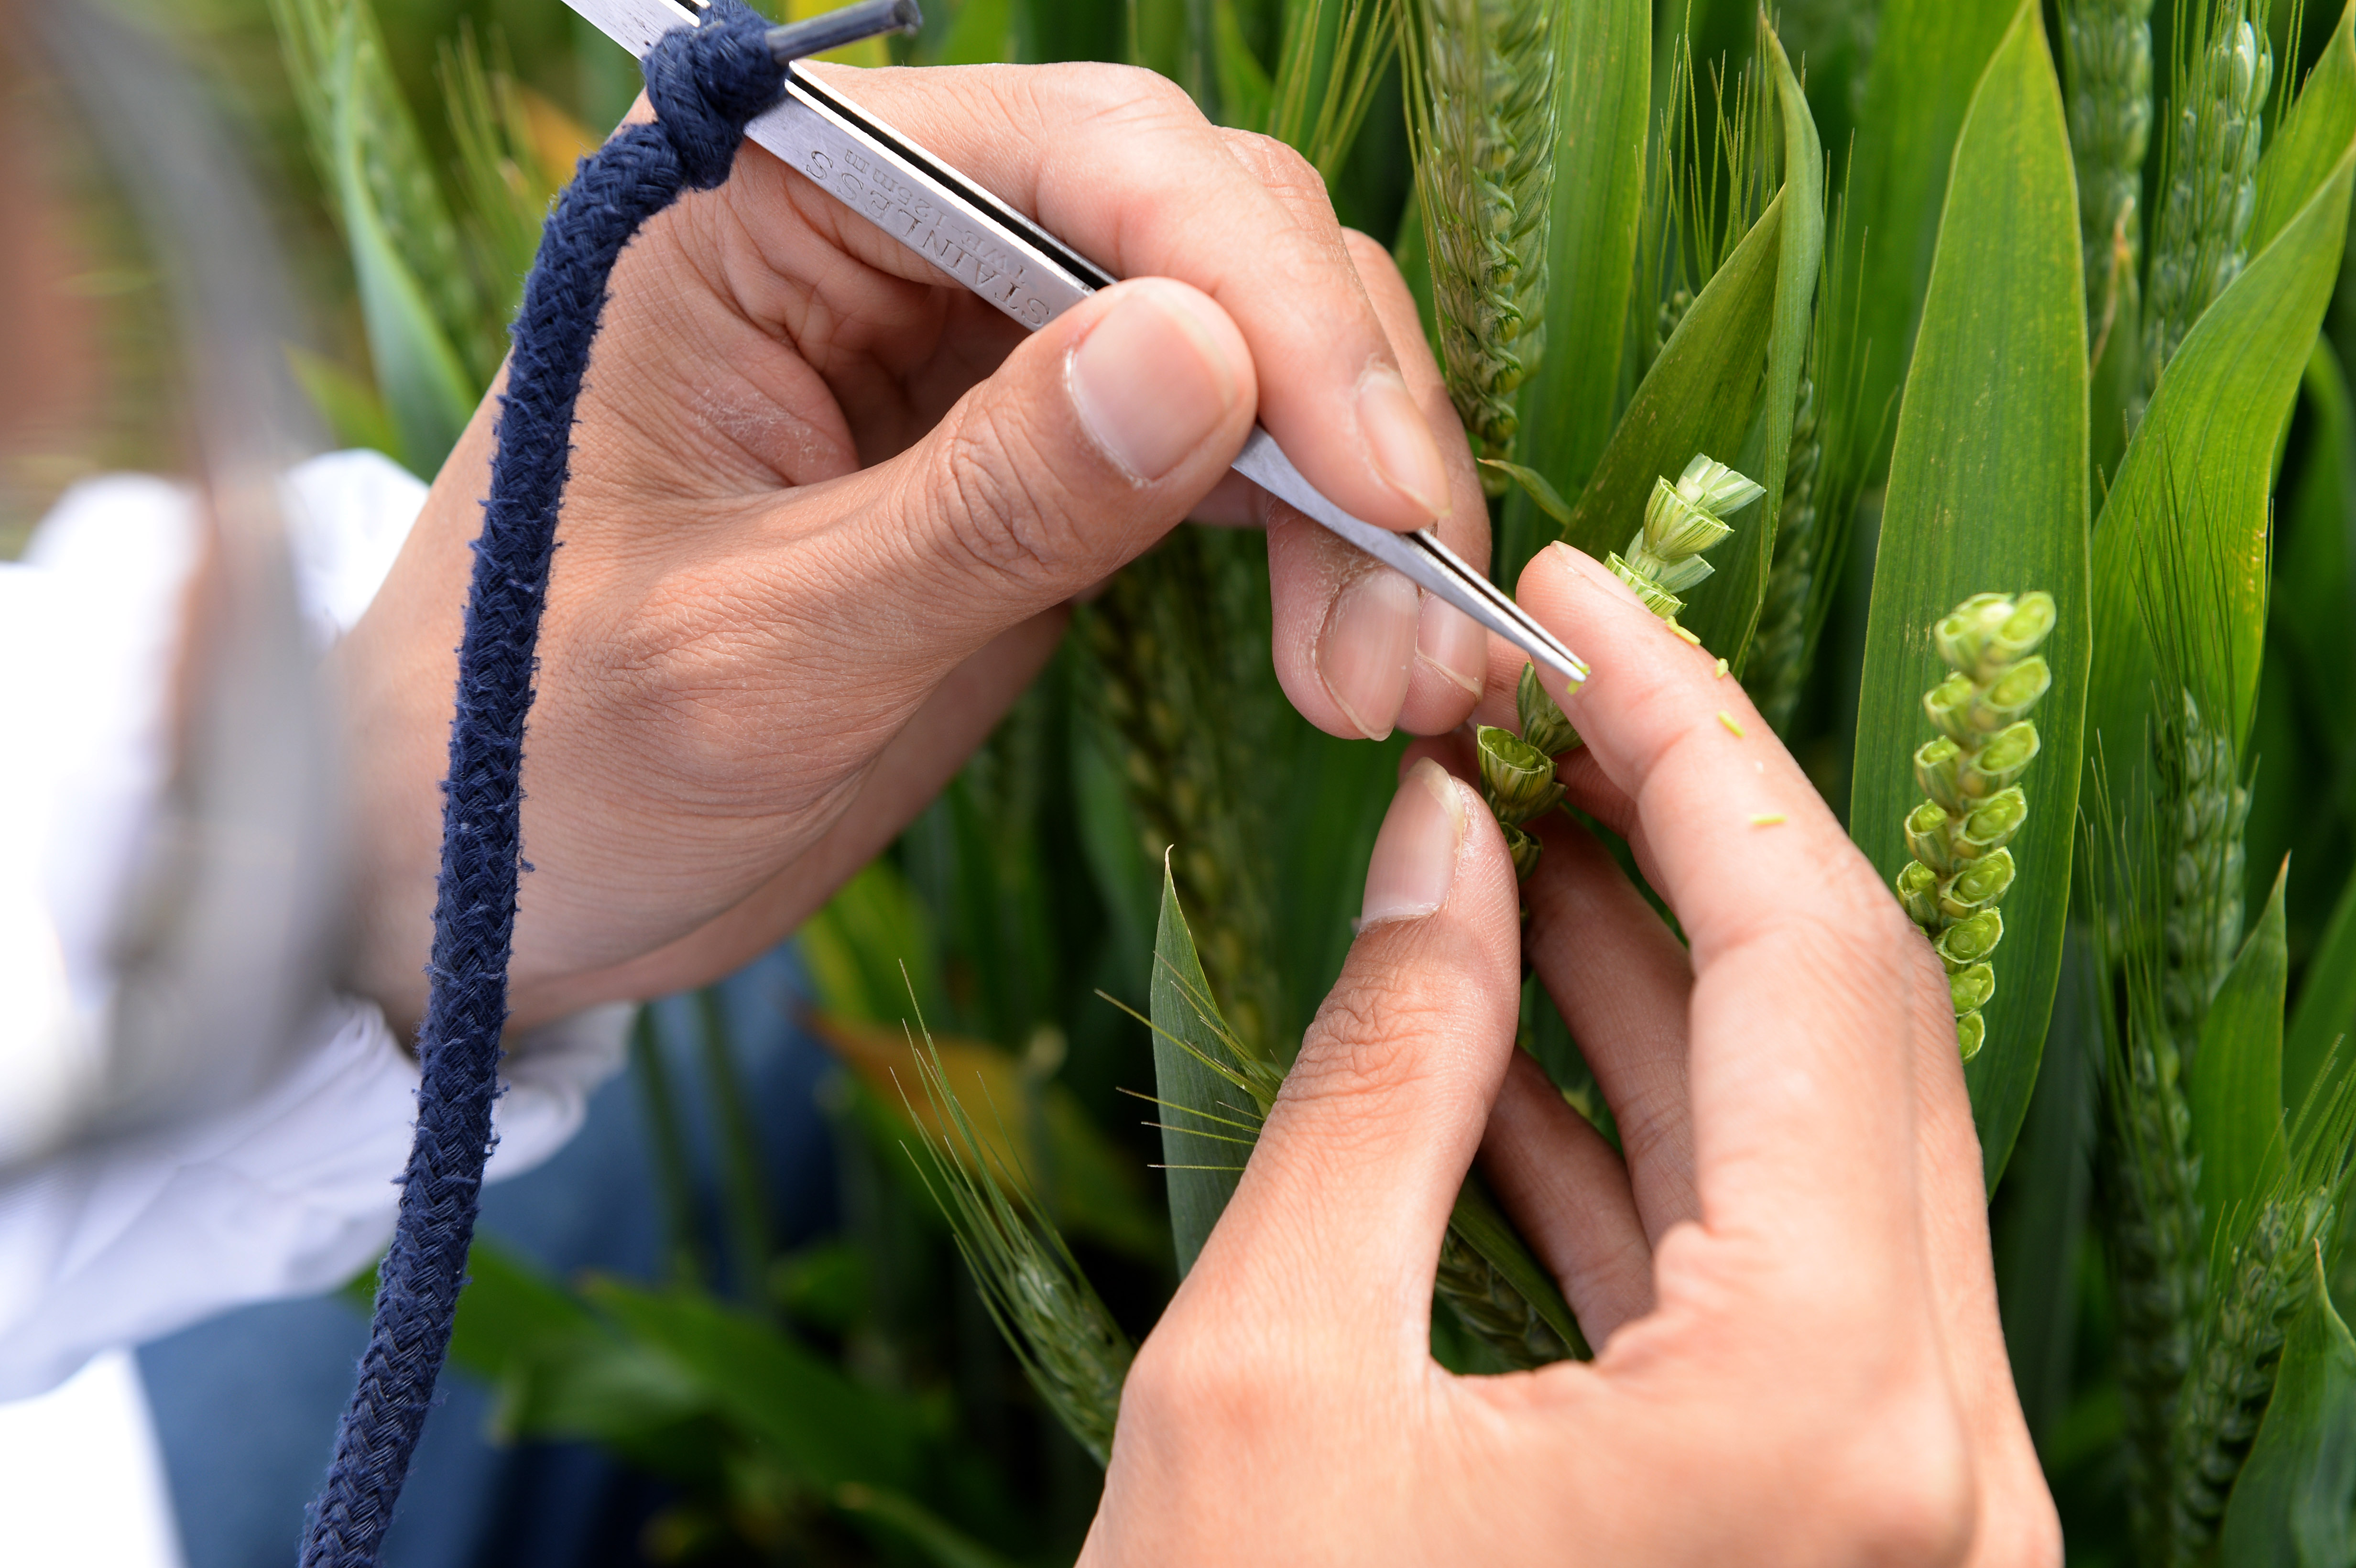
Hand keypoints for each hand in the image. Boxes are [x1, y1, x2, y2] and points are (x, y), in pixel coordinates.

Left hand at [331, 63, 1489, 1033]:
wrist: (485, 878)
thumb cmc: (545, 755)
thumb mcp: (757, 655)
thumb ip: (979, 506)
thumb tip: (1208, 354)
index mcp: (764, 204)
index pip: (1079, 157)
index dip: (1258, 295)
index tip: (1368, 480)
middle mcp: (887, 235)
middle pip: (1201, 227)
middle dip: (1338, 412)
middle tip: (1409, 623)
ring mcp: (970, 346)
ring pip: (1248, 340)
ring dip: (1358, 495)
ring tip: (1401, 677)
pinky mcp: (1033, 463)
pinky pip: (1226, 452)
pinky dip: (1319, 546)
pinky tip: (1367, 653)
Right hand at [1084, 544, 2060, 1566]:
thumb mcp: (1268, 1375)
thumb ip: (1387, 1073)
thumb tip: (1442, 840)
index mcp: (1827, 1414)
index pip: (1803, 957)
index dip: (1688, 739)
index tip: (1581, 602)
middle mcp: (1934, 1465)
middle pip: (1844, 1036)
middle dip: (1683, 835)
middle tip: (1534, 699)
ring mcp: (1904, 1514)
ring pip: (1811, 1152)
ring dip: (1658, 980)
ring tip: (1506, 834)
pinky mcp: (1832, 1538)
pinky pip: (1768, 1279)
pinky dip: (1649, 1139)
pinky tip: (1518, 1025)